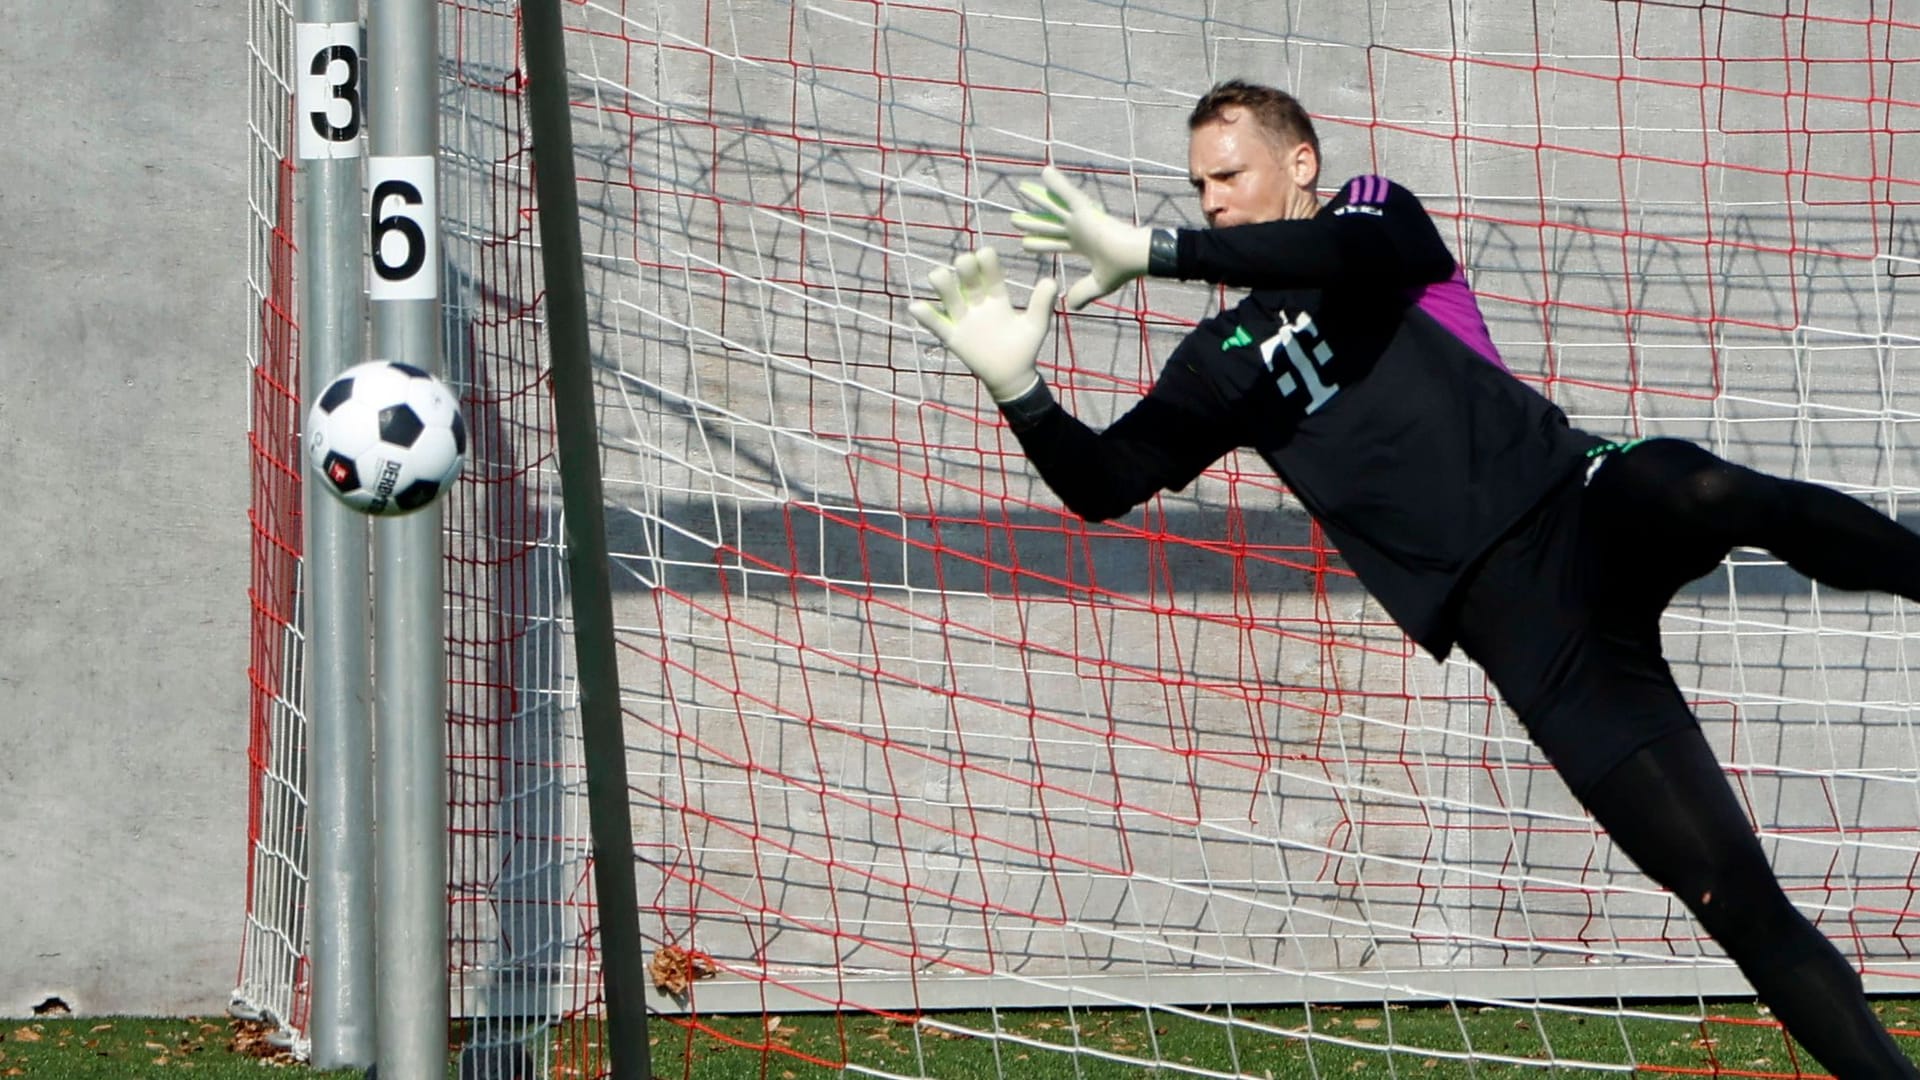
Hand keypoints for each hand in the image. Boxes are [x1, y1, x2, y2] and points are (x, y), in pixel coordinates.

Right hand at [908, 246, 1059, 402]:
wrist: (1012, 376)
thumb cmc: (1024, 348)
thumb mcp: (1035, 325)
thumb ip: (1041, 304)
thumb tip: (1051, 281)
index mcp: (997, 298)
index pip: (990, 274)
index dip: (986, 263)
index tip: (985, 254)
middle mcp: (978, 303)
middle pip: (967, 280)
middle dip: (964, 269)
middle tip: (965, 264)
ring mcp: (964, 319)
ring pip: (949, 297)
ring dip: (942, 285)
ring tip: (938, 276)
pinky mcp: (953, 337)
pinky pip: (937, 324)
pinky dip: (926, 316)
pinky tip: (916, 306)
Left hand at [1011, 165, 1152, 309]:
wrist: (1137, 257)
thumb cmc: (1124, 269)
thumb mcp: (1099, 285)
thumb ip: (1084, 293)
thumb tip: (1070, 305)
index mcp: (1083, 245)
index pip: (1055, 244)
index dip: (1040, 244)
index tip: (1024, 244)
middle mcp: (1080, 230)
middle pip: (1050, 224)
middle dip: (1032, 223)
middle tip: (1013, 220)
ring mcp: (1082, 219)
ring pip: (1054, 207)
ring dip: (1038, 199)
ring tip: (1021, 190)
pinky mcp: (1087, 212)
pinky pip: (1069, 194)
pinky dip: (1057, 184)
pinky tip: (1044, 172)